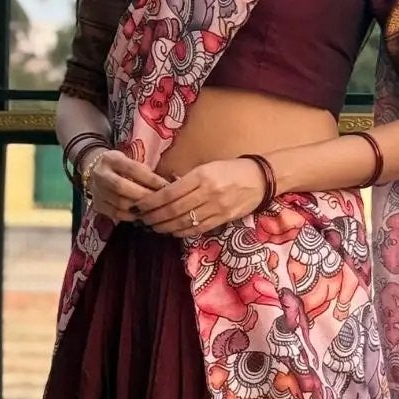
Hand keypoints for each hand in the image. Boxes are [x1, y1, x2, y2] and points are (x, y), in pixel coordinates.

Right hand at [83, 147, 168, 223]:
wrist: (95, 171)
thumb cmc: (121, 167)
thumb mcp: (129, 161)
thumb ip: (144, 172)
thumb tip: (167, 185)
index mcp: (111, 159)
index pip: (133, 168)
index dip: (151, 179)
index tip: (167, 186)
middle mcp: (101, 174)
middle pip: (122, 187)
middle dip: (144, 196)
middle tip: (161, 202)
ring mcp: (96, 191)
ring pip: (119, 203)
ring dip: (139, 208)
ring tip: (154, 210)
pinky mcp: (97, 205)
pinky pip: (115, 214)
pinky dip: (131, 217)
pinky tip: (142, 216)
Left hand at [134, 157, 268, 236]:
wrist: (260, 179)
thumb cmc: (230, 169)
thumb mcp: (207, 166)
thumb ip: (186, 179)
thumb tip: (163, 190)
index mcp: (202, 176)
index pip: (170, 192)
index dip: (151, 202)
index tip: (139, 206)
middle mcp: (208, 193)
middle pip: (174, 210)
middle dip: (154, 217)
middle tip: (141, 219)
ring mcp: (216, 208)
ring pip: (184, 222)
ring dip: (165, 227)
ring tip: (153, 227)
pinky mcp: (223, 219)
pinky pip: (198, 229)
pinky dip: (182, 232)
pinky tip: (172, 232)